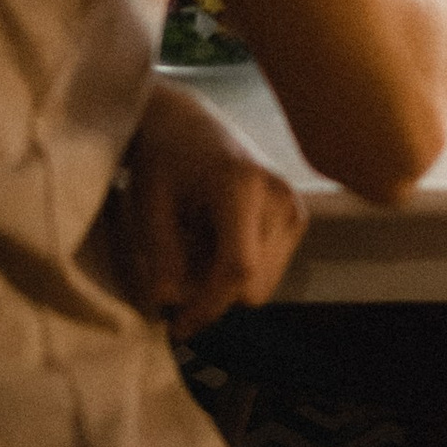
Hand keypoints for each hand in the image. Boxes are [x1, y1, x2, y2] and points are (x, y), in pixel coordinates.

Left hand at [113, 79, 307, 335]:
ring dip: (226, 281)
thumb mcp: (149, 202)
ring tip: (197, 243)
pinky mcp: (298, 216)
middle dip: (212, 292)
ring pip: (262, 286)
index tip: (175, 326)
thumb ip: (161, 254)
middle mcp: (280, 197)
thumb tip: (170, 302)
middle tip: (177, 267)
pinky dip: (240, 268)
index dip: (207, 306)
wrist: (187, 121)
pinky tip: (218, 237)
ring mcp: (294, 207)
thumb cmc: (162, 156)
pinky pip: (269, 272)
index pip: (237, 268)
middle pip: (252, 286)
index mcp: (242, 187)